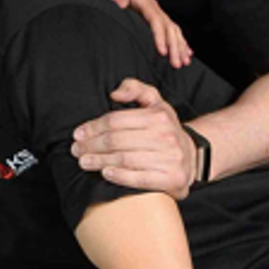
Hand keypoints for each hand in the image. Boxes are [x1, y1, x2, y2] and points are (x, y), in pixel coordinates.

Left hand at [70, 78, 196, 197]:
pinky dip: (120, 177)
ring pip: (125, 159)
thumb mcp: (155, 102)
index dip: (93, 127)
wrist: (192, 157)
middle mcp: (166, 136)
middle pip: (117, 140)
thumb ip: (135, 89)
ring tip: (84, 162)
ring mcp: (171, 159)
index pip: (116, 120)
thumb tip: (114, 94)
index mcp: (158, 116)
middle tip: (76, 150)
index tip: (78, 135)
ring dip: (100, 161)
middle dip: (92, 146)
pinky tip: (105, 173)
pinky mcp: (173, 179)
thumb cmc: (164, 129)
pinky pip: (141, 179)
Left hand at [90, 0, 191, 67]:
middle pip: (168, 26)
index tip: (163, 53)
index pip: (156, 19)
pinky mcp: (152, 16)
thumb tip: (122, 2)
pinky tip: (186, 53)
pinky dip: (179, 41)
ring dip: (179, 46)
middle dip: (174, 46)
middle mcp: (151, 4)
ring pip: (172, 29)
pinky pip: (170, 29)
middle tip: (176, 64)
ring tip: (183, 63)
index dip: (160, 36)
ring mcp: (153, 10)